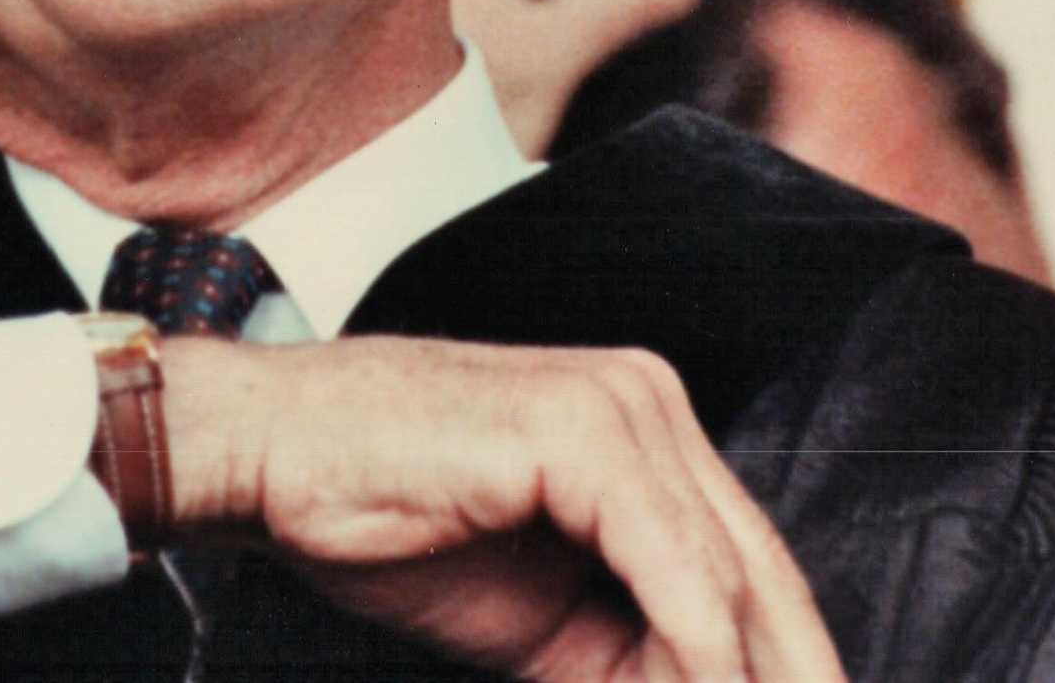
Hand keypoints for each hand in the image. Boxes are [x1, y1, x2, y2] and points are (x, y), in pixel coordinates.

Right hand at [165, 334, 842, 679]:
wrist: (271, 452)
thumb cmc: (381, 517)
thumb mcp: (536, 618)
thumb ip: (630, 653)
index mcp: (642, 426)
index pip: (751, 569)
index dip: (783, 668)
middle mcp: (648, 399)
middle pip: (761, 573)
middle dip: (783, 677)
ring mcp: (620, 405)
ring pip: (728, 579)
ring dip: (733, 680)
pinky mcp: (581, 430)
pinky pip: (675, 569)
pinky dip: (695, 657)